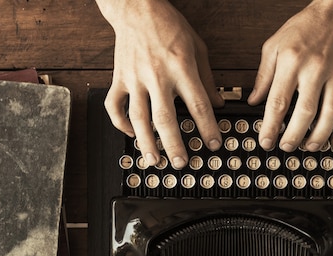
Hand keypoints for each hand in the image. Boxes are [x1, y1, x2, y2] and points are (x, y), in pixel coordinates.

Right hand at [96, 0, 223, 168]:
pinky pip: (114, 106)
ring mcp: (135, 78)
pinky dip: (120, 123)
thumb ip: (207, 79)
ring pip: (138, 117)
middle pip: (165, 118)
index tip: (213, 144)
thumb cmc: (169, 26)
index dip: (208, 129)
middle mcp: (157, 76)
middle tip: (181, 163)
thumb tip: (218, 104)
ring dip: (146, 142)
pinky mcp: (118, 78)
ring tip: (154, 160)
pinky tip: (131, 135)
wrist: (137, 8)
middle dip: (174, 145)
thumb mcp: (198, 49)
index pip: (198, 105)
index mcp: (181, 68)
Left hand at [248, 0, 332, 151]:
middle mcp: (316, 69)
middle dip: (294, 136)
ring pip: (331, 113)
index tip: (266, 141)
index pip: (279, 101)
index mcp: (292, 62)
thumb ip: (263, 76)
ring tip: (309, 147)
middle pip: (306, 111)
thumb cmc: (303, 29)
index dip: (271, 126)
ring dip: (320, 136)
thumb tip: (254, 101)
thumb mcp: (273, 47)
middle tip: (286, 147)